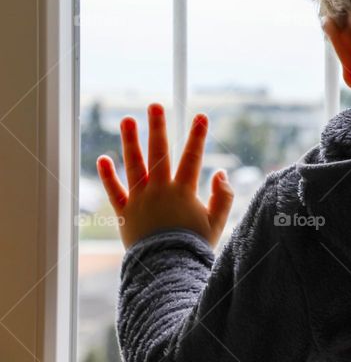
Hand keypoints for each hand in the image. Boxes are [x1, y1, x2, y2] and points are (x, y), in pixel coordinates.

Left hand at [97, 104, 233, 248]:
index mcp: (184, 192)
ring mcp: (140, 200)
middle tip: (154, 106)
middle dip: (157, 127)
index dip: (198, 136)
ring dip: (130, 141)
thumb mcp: (217, 222)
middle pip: (159, 153)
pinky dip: (108, 175)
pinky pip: (114, 191)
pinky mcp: (125, 213)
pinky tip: (102, 158)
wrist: (167, 270)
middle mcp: (160, 191)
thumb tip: (221, 172)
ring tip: (127, 120)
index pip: (193, 157)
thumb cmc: (194, 247)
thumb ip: (223, 196)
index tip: (201, 115)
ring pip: (133, 165)